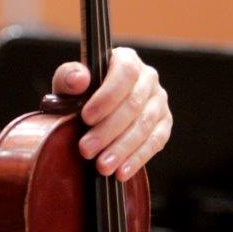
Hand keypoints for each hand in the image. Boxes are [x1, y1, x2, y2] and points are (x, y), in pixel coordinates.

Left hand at [51, 47, 171, 181]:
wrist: (93, 109)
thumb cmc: (80, 91)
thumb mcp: (68, 83)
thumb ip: (69, 77)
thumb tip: (79, 79)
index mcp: (126, 59)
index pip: (124, 73)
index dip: (107, 96)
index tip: (85, 118)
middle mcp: (148, 77)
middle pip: (133, 105)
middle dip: (108, 131)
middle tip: (86, 150)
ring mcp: (159, 101)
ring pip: (144, 126)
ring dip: (121, 149)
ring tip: (101, 166)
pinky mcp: (164, 123)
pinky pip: (155, 142)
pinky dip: (137, 158)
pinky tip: (121, 172)